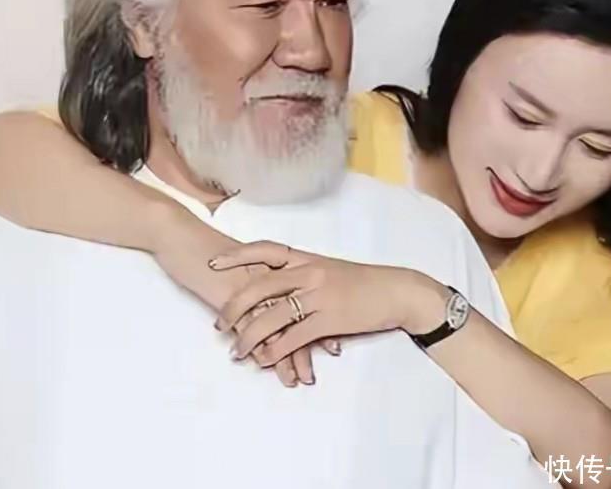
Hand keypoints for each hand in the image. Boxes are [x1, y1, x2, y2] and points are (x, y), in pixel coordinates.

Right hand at [154, 230, 337, 386]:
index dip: (323, 316)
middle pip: (298, 312)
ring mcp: (250, 288)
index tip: (336, 337)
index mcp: (272, 265)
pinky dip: (261, 350)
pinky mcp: (230, 299)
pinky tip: (266, 366)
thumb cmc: (204, 248)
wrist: (178, 235)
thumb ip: (257, 278)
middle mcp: (267, 276)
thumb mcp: (239, 262)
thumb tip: (268, 298)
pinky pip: (251, 330)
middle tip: (329, 358)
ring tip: (300, 378)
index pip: (305, 296)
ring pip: (278, 326)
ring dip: (290, 355)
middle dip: (314, 338)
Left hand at [210, 243, 422, 365]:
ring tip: (237, 351)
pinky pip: (295, 336)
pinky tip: (265, 359)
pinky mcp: (330, 319)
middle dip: (234, 307)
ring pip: (273, 315)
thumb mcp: (329, 270)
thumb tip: (275, 288)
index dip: (237, 257)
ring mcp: (319, 295)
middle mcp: (309, 273)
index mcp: (306, 258)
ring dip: (250, 336)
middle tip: (219, 325)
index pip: (264, 250)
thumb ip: (302, 275)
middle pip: (260, 286)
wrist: (397, 291)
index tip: (213, 264)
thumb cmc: (363, 282)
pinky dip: (276, 350)